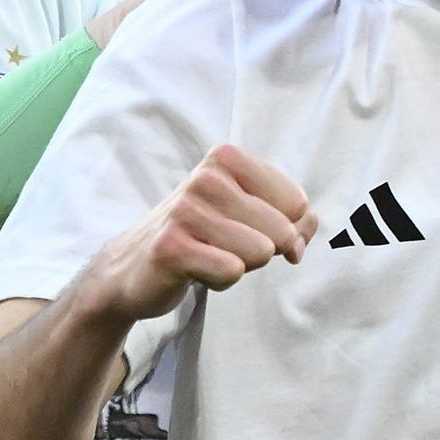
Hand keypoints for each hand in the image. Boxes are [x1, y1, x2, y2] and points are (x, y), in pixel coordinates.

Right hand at [87, 143, 313, 319]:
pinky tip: (196, 271)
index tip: (253, 230)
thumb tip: (307, 230)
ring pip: (260, 253)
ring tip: (208, 256)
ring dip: (240, 265)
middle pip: (282, 231)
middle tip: (224, 246)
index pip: (297, 203)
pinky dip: (220, 281)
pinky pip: (232, 272)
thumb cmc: (200, 235)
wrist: (133, 267)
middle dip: (262, 250)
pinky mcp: (172, 247)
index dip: (286, 228)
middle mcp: (206, 177)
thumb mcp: (247, 213)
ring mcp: (186, 211)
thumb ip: (291, 217)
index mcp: (227, 158)